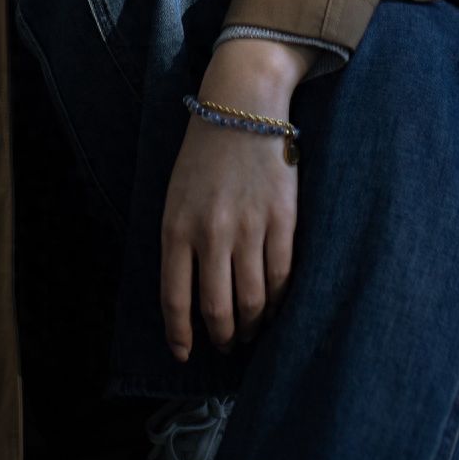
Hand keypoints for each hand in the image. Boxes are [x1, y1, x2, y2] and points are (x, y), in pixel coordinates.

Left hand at [160, 39, 314, 361]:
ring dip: (251, 325)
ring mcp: (249, 227)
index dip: (181, 334)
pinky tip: (273, 306)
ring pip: (252, 300)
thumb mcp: (176, 196)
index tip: (184, 353)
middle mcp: (211, 233)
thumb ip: (180, 243)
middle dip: (221, 336)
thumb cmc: (204, 152)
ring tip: (250, 330)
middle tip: (225, 345)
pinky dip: (277, 301)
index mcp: (176, 227)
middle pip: (217, 309)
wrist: (243, 105)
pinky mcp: (282, 219)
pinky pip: (281, 276)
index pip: (175, 298)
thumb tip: (188, 296)